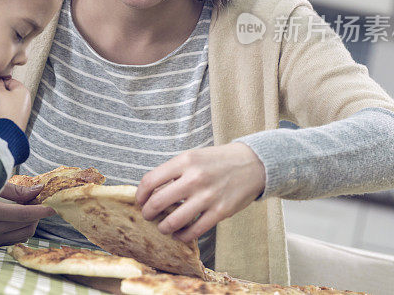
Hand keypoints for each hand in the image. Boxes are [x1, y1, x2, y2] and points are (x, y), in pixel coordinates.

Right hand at [0, 77, 31, 130]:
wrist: (9, 129)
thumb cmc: (6, 111)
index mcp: (23, 90)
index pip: (9, 80)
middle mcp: (26, 99)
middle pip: (11, 90)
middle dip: (1, 92)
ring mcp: (24, 108)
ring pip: (11, 100)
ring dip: (3, 101)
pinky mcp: (20, 117)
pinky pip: (11, 109)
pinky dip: (5, 109)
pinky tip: (1, 112)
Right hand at [0, 182, 54, 245]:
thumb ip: (17, 190)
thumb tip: (38, 191)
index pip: (24, 214)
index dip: (40, 210)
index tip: (52, 207)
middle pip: (26, 226)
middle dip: (36, 215)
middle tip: (36, 202)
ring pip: (22, 235)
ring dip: (30, 223)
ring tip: (27, 209)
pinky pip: (13, 240)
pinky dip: (20, 230)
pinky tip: (18, 219)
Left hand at [135, 143, 265, 243]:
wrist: (252, 164)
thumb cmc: (217, 161)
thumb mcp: (192, 157)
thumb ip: (173, 172)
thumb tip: (149, 192)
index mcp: (185, 161)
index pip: (150, 180)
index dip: (140, 194)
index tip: (140, 201)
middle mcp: (195, 178)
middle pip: (158, 202)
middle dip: (148, 213)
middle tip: (148, 216)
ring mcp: (208, 196)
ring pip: (174, 221)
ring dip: (163, 227)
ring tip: (163, 227)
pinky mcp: (221, 212)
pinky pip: (194, 231)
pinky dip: (182, 236)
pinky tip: (179, 233)